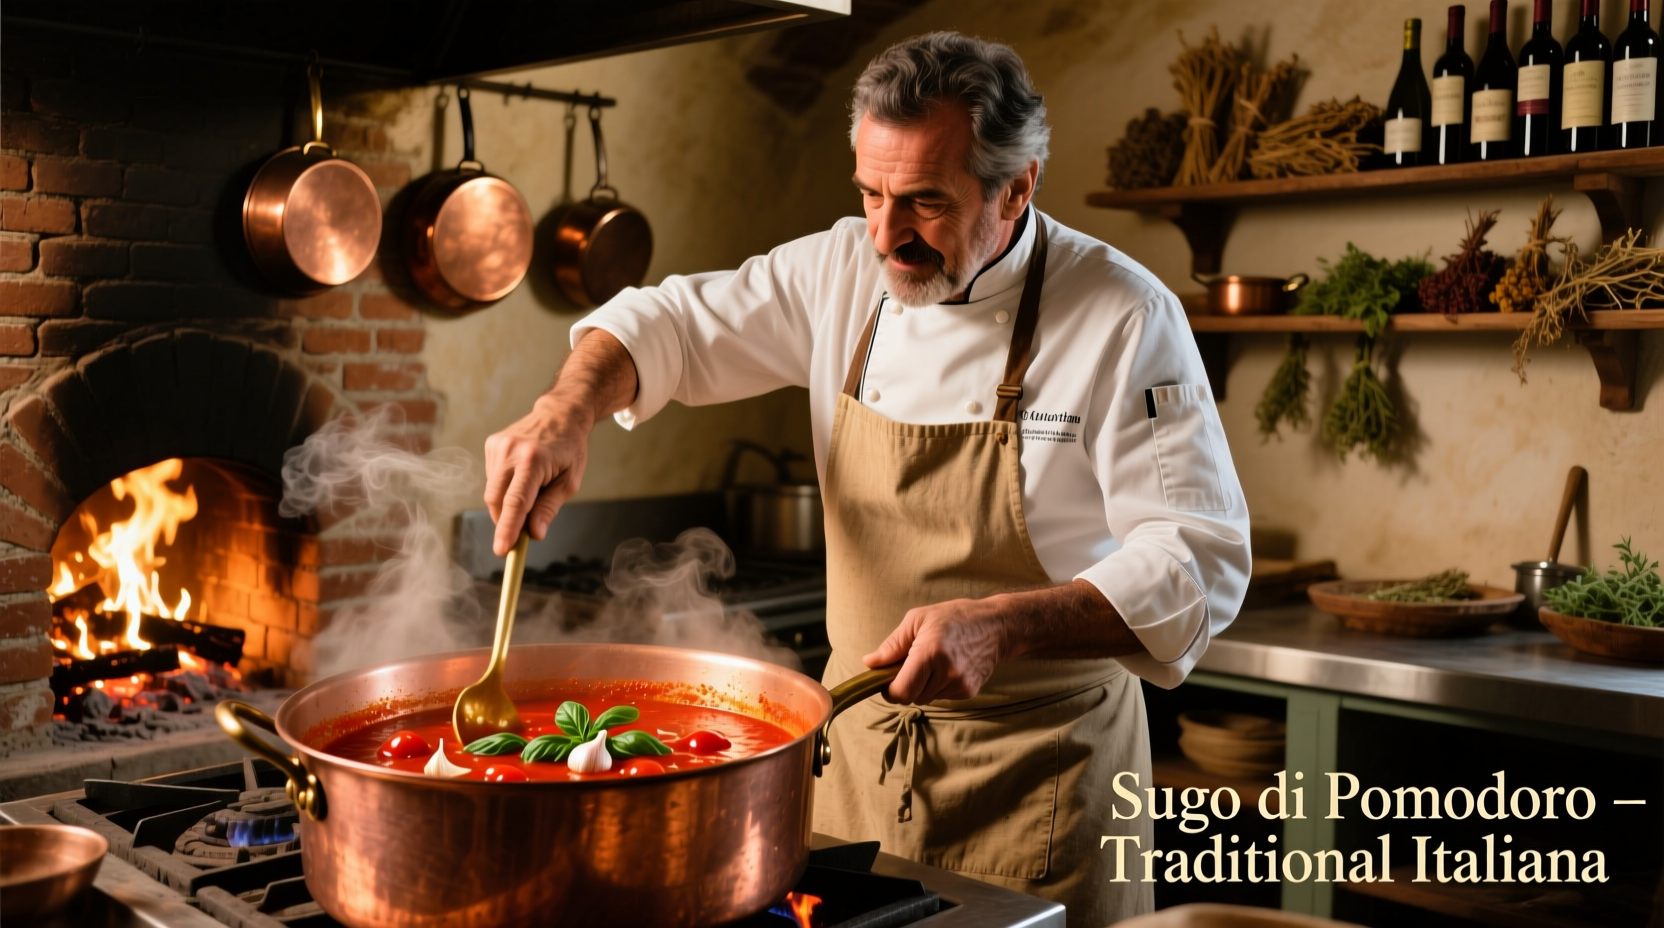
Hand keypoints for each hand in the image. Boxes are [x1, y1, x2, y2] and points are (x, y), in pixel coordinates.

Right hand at [483, 396, 591, 555]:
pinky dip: (504, 487)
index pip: (516, 502)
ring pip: (492, 492)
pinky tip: (521, 476)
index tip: (501, 551)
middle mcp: (511, 451)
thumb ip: (549, 508)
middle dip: (505, 521)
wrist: (559, 413)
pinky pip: (492, 479)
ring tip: (531, 489)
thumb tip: (533, 534)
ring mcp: (497, 446)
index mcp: (534, 460)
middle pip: (497, 501)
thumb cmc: (569, 449)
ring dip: (506, 503)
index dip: (507, 529)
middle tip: (520, 533)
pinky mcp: (491, 444)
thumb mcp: (569, 481)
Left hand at [862, 596, 1013, 703]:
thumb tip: (870, 663)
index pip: (901, 692)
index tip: (887, 680)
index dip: (889, 690)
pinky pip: (942, 697)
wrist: (996, 626)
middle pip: (912, 697)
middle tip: (912, 663)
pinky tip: (947, 667)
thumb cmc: (954, 617)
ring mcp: (960, 685)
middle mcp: (947, 673)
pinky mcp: (969, 692)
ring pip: (926, 698)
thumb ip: (892, 645)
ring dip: (923, 685)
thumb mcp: (918, 619)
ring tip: (934, 661)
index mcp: (930, 653)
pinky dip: (938, 686)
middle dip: (906, 685)